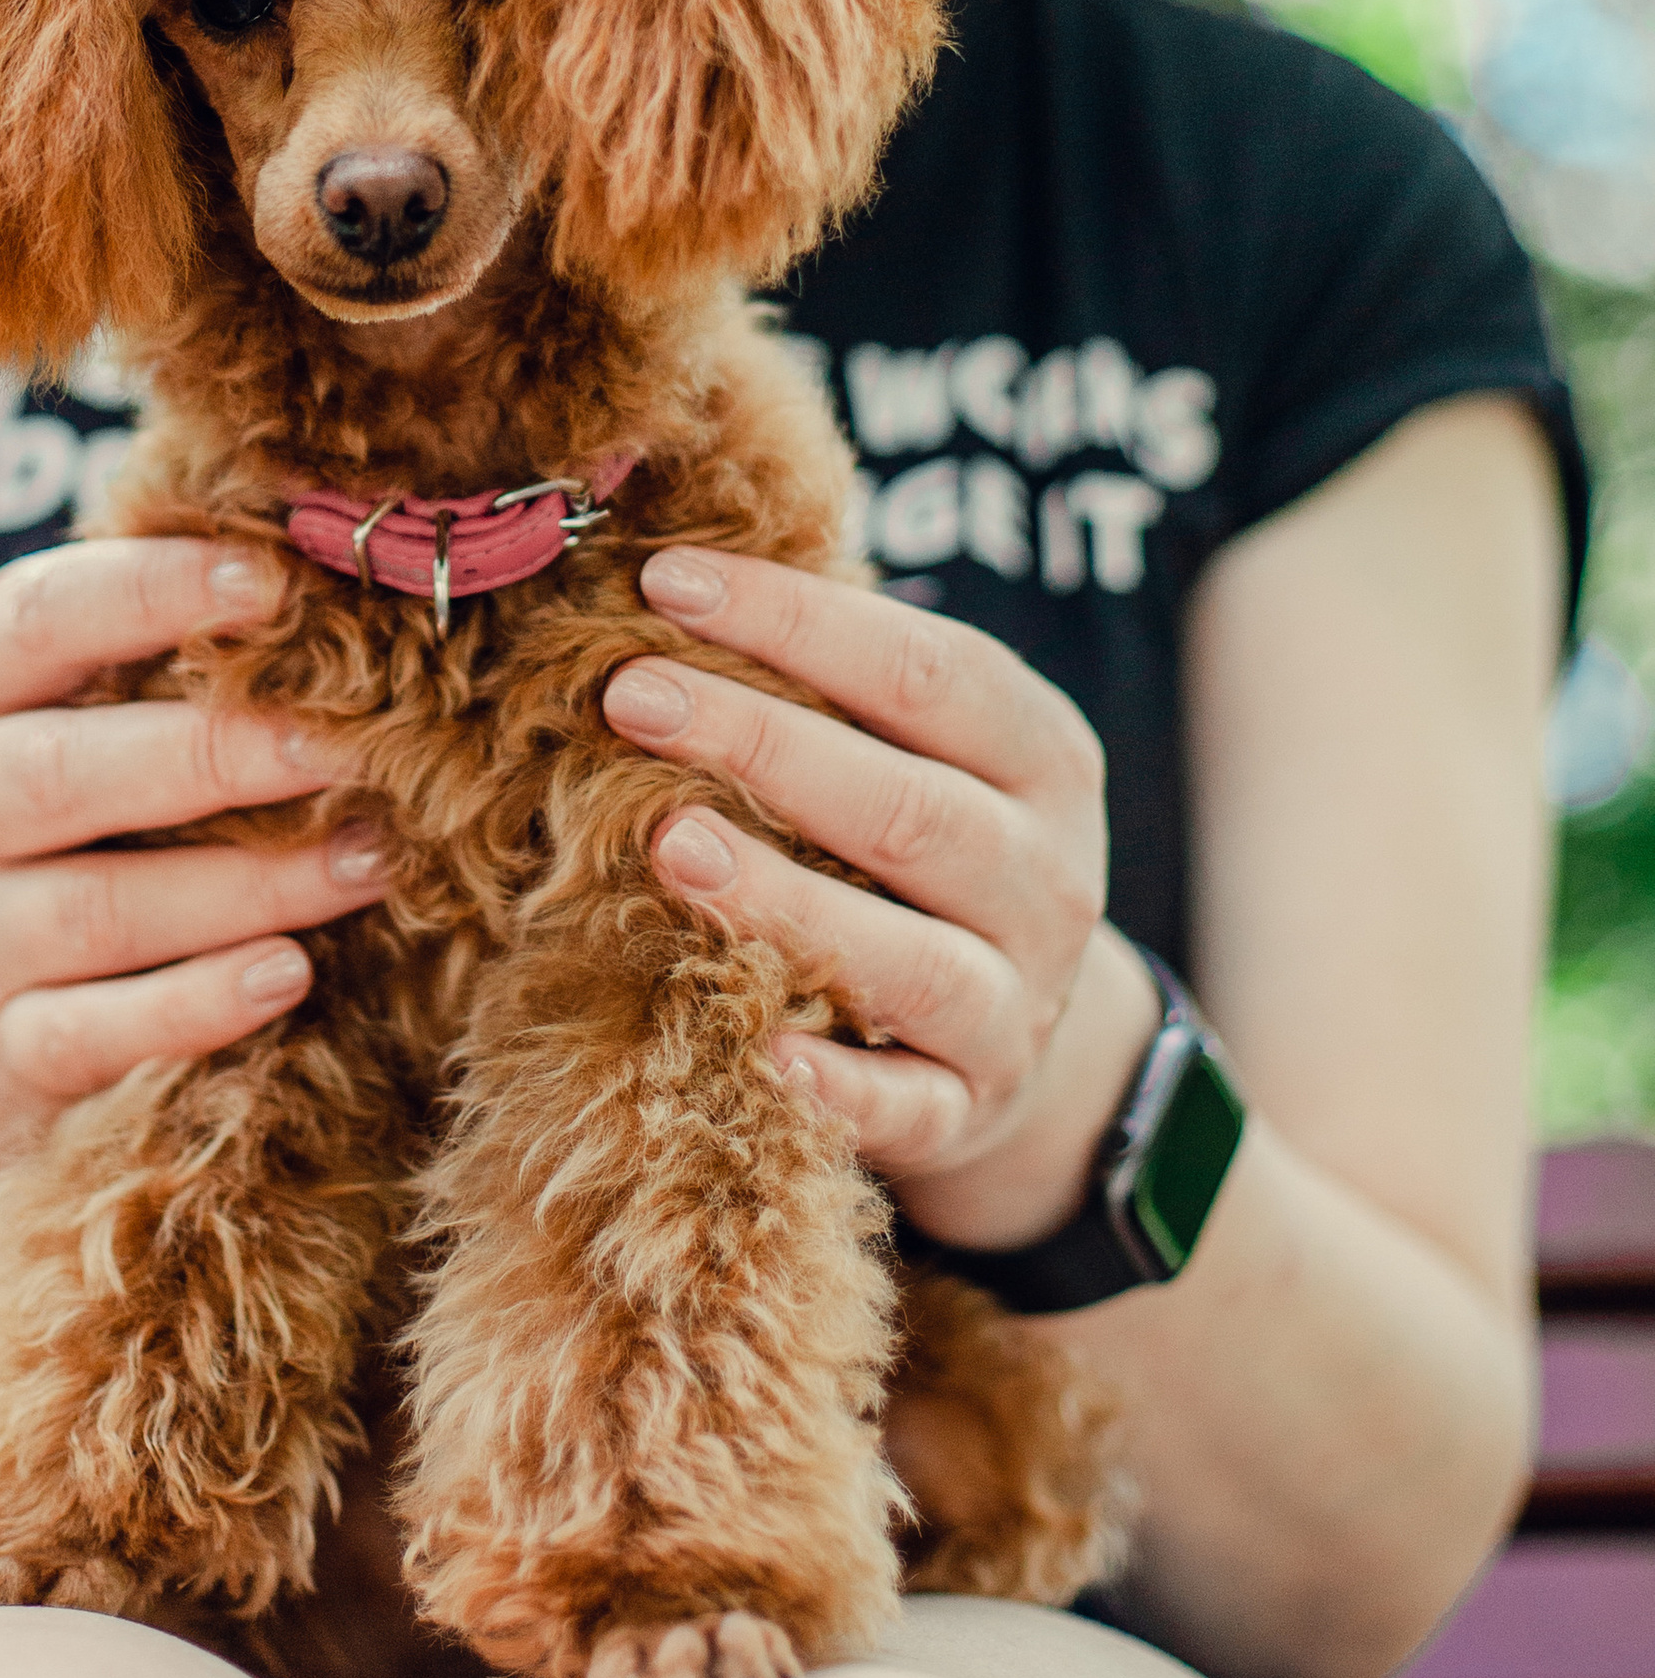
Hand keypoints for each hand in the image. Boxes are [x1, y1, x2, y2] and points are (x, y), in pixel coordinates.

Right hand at [0, 538, 380, 1120]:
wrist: (4, 952)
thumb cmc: (108, 777)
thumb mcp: (115, 688)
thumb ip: (192, 628)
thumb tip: (342, 543)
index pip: (38, 616)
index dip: (149, 590)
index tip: (274, 581)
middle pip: (61, 773)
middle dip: (212, 755)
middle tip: (343, 746)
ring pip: (96, 912)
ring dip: (246, 886)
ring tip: (372, 860)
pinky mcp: (8, 1038)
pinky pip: (90, 1035)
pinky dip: (193, 1007)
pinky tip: (289, 973)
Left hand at [604, 550, 1159, 1249]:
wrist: (1028, 1035)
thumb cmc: (926, 844)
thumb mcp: (923, 748)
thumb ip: (835, 678)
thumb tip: (672, 567)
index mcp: (1041, 757)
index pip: (925, 669)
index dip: (797, 619)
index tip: (666, 579)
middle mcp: (1047, 877)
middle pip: (907, 805)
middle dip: (761, 743)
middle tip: (630, 694)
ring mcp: (1016, 1004)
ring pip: (912, 960)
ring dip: (785, 900)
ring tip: (667, 844)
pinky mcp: (969, 1110)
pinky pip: (907, 1106)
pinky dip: (838, 1085)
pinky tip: (760, 1047)